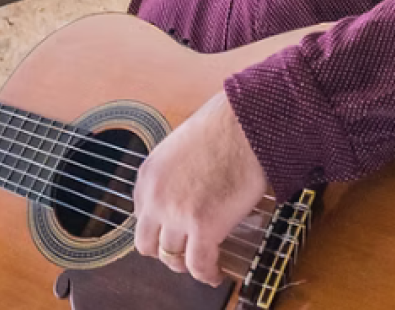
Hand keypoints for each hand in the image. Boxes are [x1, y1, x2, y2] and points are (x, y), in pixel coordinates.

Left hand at [133, 91, 268, 285]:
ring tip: (203, 264)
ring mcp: (177, 214)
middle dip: (166, 250)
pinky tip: (215, 274)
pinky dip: (206, 273)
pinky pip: (199, 264)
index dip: (160, 228)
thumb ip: (179, 172)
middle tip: (185, 251)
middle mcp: (155, 198)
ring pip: (171, 257)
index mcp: (148, 175)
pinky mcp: (205, 227)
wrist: (251, 121)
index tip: (175, 232)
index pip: (143, 217)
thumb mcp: (186, 145)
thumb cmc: (229, 124)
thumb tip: (194, 188)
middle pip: (148, 243)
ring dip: (186, 264)